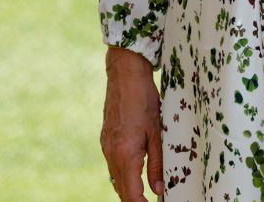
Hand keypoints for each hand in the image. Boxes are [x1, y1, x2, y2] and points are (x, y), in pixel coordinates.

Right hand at [101, 45, 163, 200]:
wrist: (124, 74)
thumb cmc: (144, 99)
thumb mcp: (157, 133)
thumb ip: (157, 164)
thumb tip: (159, 190)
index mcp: (125, 153)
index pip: (132, 195)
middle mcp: (111, 152)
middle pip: (121, 191)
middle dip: (135, 201)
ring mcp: (105, 145)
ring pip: (115, 179)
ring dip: (128, 191)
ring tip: (146, 195)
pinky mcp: (105, 138)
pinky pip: (112, 165)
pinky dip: (122, 176)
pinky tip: (135, 175)